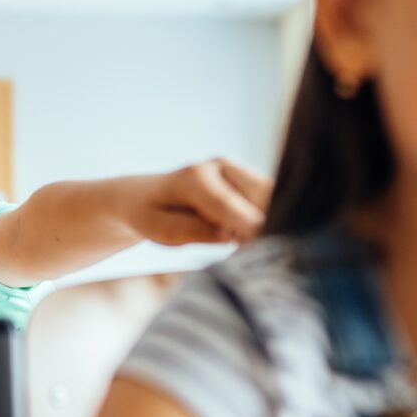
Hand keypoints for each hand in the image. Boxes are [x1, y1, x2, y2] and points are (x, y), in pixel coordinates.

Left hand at [129, 159, 271, 245]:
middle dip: (265, 223)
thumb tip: (227, 235)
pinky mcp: (246, 177)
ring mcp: (236, 168)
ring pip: (272, 194)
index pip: (230, 206)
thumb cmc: (151, 216)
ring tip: (247, 242)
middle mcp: (220, 166)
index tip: (259, 250)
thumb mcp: (160, 230)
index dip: (248, 229)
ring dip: (268, 220)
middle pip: (262, 194)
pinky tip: (248, 233)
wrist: (145, 195)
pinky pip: (269, 197)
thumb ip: (193, 230)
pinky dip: (266, 216)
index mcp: (195, 178)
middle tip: (253, 249)